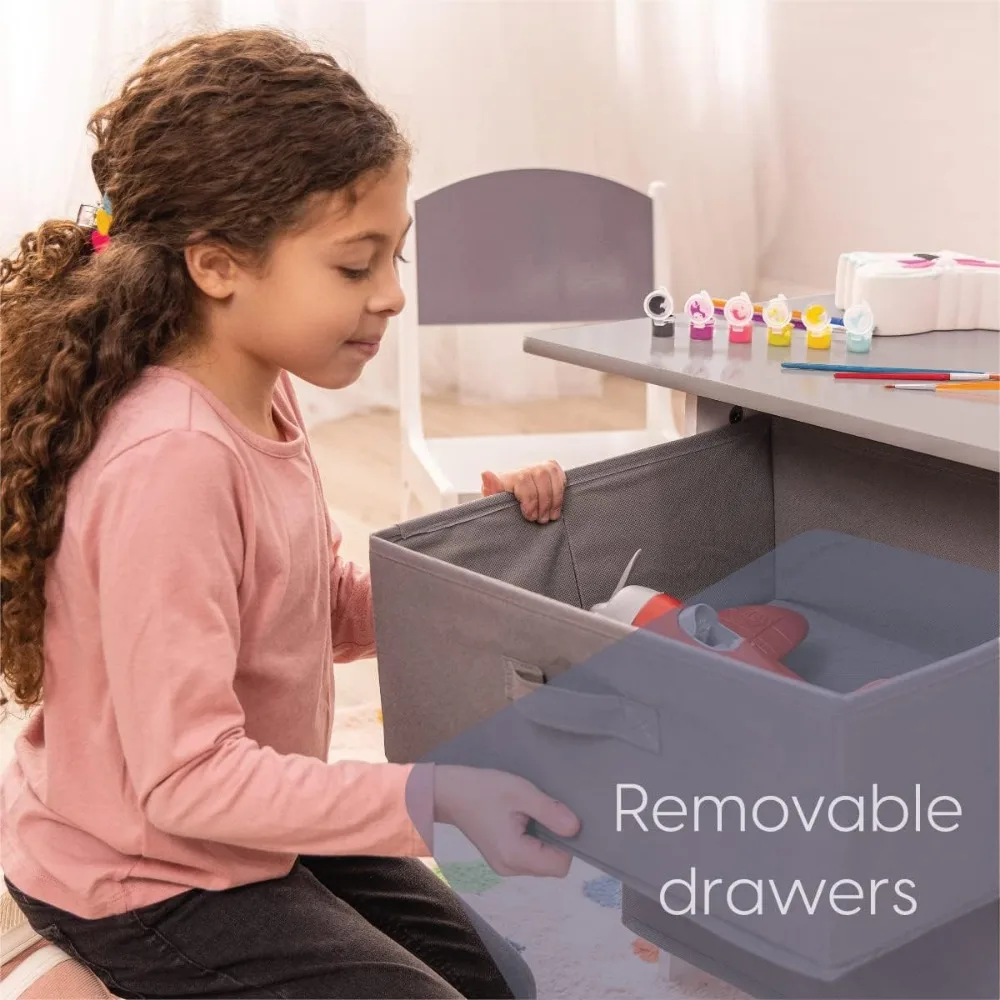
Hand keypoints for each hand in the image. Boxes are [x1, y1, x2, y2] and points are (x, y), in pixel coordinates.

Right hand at [433, 764, 579, 877]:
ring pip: (541, 861)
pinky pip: (529, 856)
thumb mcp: (521, 793)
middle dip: (555, 841)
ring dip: (543, 840)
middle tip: (542, 812)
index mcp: (514, 855)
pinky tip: (521, 820)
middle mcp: (510, 869)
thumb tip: (576, 828)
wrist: (451, 792)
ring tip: (529, 814)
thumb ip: (550, 812)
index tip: (558, 819)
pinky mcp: (502, 859)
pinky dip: (533, 841)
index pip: (560, 866)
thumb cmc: (484, 789)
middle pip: (551, 866)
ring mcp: (504, 866)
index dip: (566, 844)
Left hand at [480, 460, 566, 522]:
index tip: (530, 516)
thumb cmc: (501, 509)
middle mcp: (522, 469)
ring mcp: (536, 468)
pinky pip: (559, 473)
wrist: (509, 509)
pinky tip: (556, 506)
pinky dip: (560, 490)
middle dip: (544, 501)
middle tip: (541, 520)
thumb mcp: (493, 505)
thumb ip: (491, 491)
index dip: (530, 498)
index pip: (523, 479)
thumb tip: (486, 473)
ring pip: (551, 472)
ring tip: (550, 516)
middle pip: (540, 475)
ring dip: (554, 498)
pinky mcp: (548, 470)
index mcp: (507, 476)